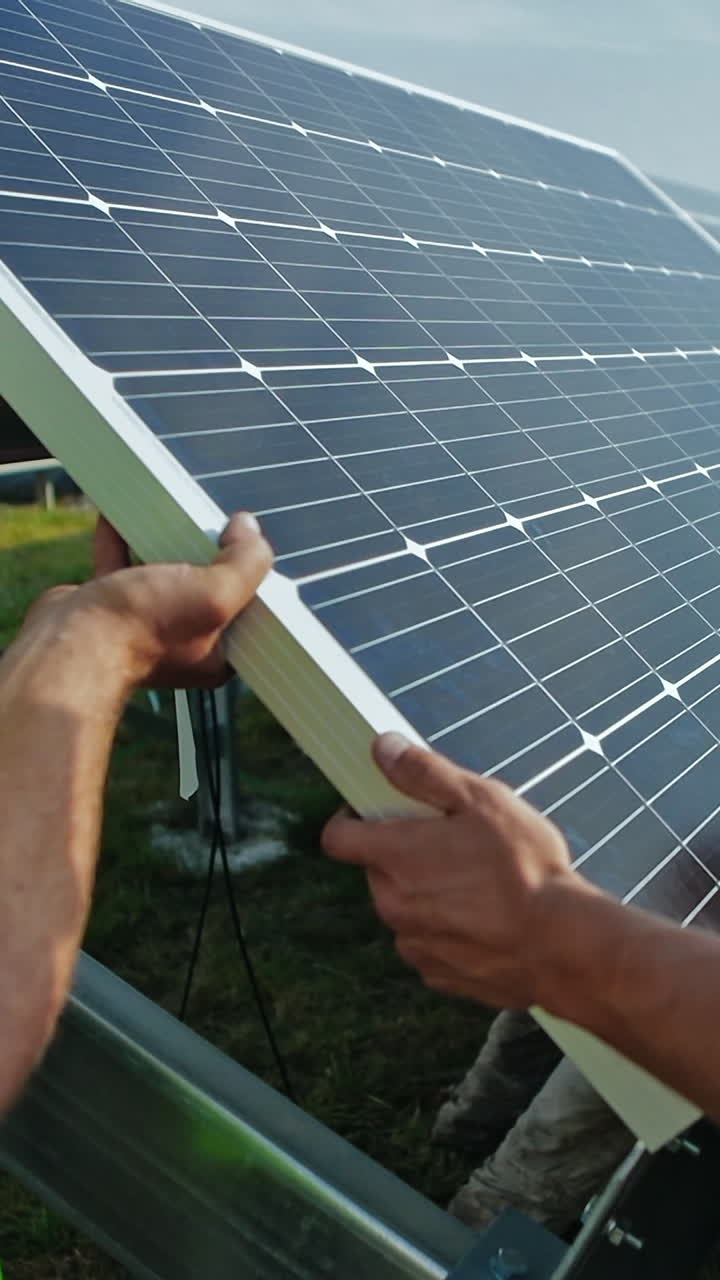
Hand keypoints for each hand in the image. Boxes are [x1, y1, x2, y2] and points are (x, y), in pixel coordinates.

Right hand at [17, 512, 272, 690]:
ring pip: (162, 571)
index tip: (250, 547)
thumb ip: (245, 562)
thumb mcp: (215, 594)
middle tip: (215, 522)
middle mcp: (183, 641)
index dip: (251, 576)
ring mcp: (144, 623)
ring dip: (165, 538)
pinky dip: (121, 536)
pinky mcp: (109, 605)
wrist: (69, 642)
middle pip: (206, 585)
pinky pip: (121, 563)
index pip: (248, 609)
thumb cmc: (141, 629)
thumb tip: (248, 529)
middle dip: (208, 552)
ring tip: (175, 510)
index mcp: (217, 654)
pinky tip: (122, 511)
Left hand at [323, 733, 586, 1009]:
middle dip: (406, 854)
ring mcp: (415, 945)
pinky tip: (489, 920)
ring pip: (407, 908)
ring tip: (481, 885)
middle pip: (379, 870)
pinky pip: (432, 943)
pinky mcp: (440, 975)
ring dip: (429, 895)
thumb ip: (424, 773)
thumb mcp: (481, 801)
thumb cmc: (526, 869)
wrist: (566, 947)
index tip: (378, 808)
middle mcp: (393, 905)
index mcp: (395, 857)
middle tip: (454, 843)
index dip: (351, 818)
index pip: (338, 837)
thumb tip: (383, 748)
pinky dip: (450, 930)